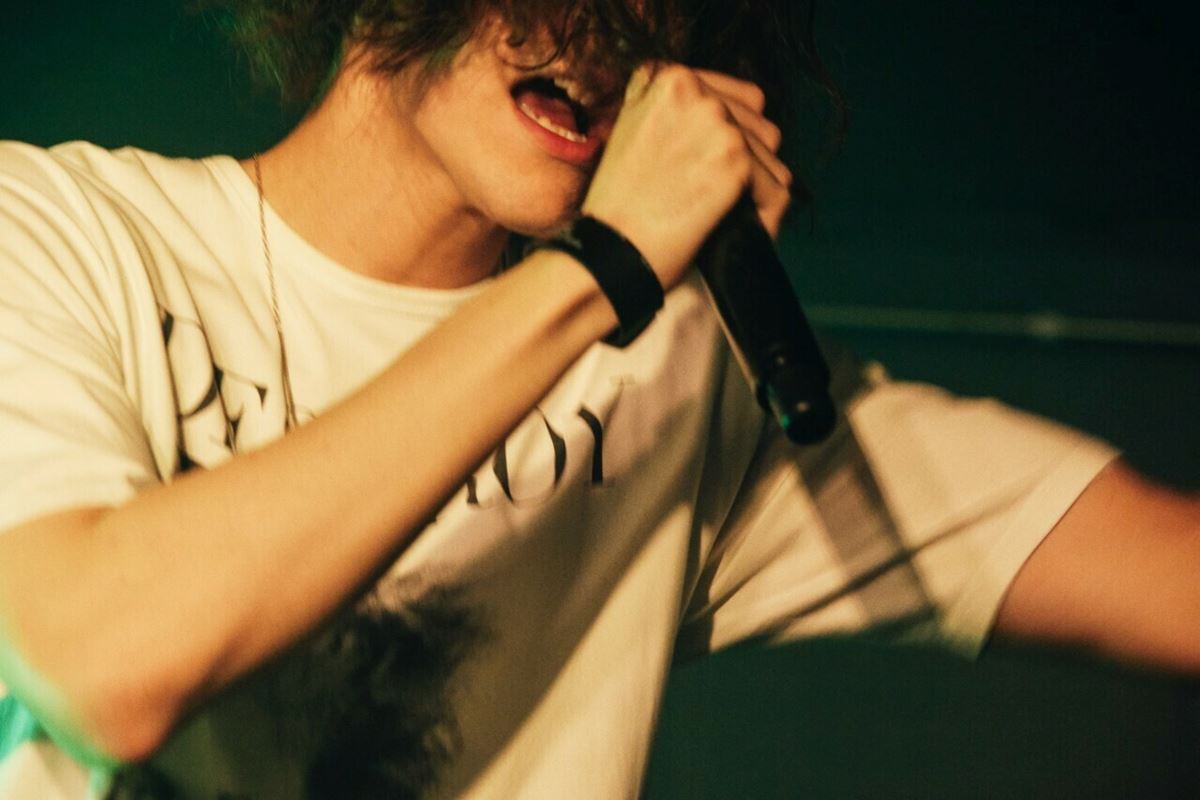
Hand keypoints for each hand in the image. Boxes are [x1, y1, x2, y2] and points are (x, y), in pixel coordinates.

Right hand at [581, 64, 791, 288]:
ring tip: (733, 216)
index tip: (720, 167)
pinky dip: (766, 215)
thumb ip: (678, 119)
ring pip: (771, 156)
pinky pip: (776, 188)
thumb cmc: (617, 208)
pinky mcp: (734, 157)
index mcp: (663, 76)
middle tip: (726, 198)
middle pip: (759, 123)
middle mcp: (692, 88)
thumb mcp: (635, 135)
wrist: (606, 251)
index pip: (734, 96)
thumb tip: (728, 128)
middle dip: (751, 163)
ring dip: (759, 190)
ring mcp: (716, 121)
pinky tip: (745, 230)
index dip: (734, 137)